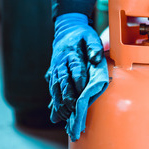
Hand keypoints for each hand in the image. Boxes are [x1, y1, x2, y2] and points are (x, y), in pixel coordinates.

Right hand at [45, 13, 108, 140]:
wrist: (65, 31)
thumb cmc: (82, 36)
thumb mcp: (90, 37)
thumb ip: (94, 47)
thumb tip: (95, 58)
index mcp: (72, 54)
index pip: (76, 70)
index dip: (78, 83)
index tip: (82, 95)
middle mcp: (61, 63)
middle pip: (64, 82)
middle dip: (67, 97)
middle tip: (72, 111)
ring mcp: (55, 69)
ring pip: (55, 88)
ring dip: (59, 103)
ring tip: (64, 117)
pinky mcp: (53, 74)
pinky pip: (52, 89)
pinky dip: (54, 102)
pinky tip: (55, 114)